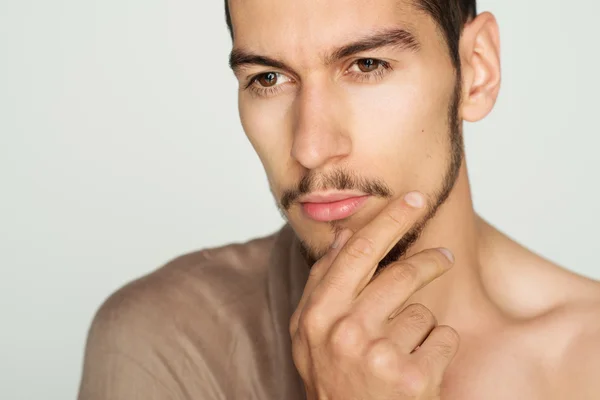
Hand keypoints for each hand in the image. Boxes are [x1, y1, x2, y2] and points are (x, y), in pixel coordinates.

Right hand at [289, 192, 458, 399]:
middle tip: (444, 258)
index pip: (356, 252)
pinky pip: (445, 338)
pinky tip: (420, 367)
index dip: (389, 220)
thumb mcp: (310, 335)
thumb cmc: (333, 381)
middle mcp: (345, 332)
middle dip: (429, 261)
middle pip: (400, 274)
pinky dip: (440, 349)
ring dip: (422, 326)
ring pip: (423, 311)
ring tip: (406, 348)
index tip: (413, 200)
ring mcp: (379, 356)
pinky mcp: (413, 379)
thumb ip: (322, 283)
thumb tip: (342, 237)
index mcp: (317, 315)